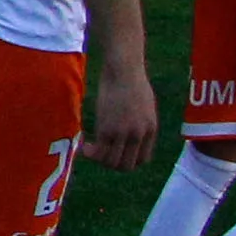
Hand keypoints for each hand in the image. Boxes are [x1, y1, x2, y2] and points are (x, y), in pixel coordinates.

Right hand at [85, 54, 161, 171]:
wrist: (123, 70)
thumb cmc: (132, 81)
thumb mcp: (145, 105)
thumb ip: (140, 121)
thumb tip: (130, 128)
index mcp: (150, 130)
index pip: (143, 160)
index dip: (128, 161)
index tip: (116, 153)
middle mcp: (139, 135)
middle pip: (127, 165)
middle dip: (112, 165)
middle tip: (100, 155)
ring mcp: (124, 134)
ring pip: (112, 162)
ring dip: (99, 160)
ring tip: (90, 150)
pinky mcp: (108, 129)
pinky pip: (99, 151)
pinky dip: (90, 153)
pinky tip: (84, 146)